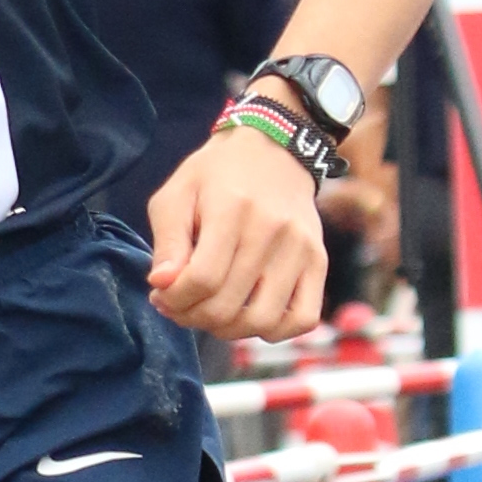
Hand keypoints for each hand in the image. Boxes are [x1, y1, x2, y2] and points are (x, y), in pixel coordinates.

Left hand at [144, 120, 327, 346]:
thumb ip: (167, 242)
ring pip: (263, 320)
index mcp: (232, 209)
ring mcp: (300, 248)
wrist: (273, 150)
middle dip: (192, 317)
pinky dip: (274, 330)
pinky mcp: (319, 260)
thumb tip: (162, 285)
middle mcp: (272, 230)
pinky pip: (303, 318)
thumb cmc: (215, 175)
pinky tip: (249, 314)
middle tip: (180, 306)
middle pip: (228, 305)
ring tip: (212, 311)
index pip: (202, 279)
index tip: (162, 296)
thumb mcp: (176, 194)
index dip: (175, 300)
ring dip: (229, 330)